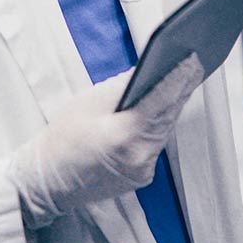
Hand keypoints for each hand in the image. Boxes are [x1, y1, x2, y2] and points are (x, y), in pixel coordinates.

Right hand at [6, 55, 205, 227]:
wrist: (48, 181)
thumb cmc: (62, 139)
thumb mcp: (87, 102)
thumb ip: (122, 86)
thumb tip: (148, 70)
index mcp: (124, 135)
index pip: (161, 100)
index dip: (178, 78)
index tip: (191, 61)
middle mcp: (139, 156)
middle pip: (167, 116)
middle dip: (181, 89)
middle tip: (194, 65)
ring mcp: (143, 170)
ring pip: (164, 131)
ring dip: (172, 108)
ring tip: (184, 82)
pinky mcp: (142, 177)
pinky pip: (156, 146)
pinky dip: (160, 127)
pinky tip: (164, 110)